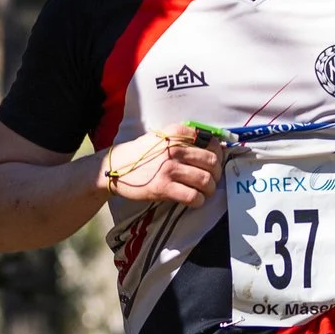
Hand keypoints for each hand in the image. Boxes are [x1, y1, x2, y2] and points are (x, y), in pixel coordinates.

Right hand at [100, 125, 222, 205]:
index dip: (218, 155)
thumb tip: (213, 148)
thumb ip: (184, 139)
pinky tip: (194, 200)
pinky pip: (193, 196)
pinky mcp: (163, 187)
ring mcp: (169, 168)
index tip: (214, 163)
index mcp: (177, 133)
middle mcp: (175, 148)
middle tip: (211, 180)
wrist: (115, 167)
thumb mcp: (162, 137)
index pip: (211, 142)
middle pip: (212, 162)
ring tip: (204, 192)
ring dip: (209, 189)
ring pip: (205, 181)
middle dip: (216, 174)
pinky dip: (198, 201)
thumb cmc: (142, 153)